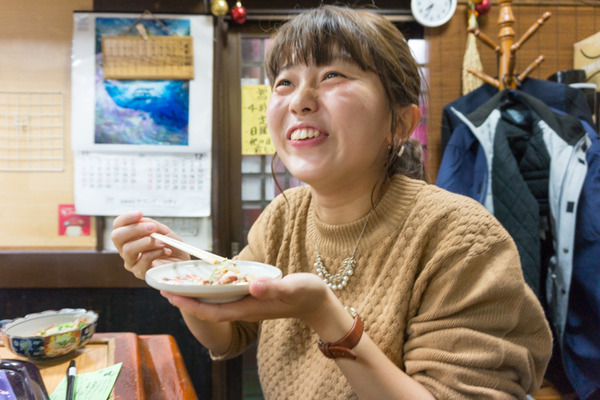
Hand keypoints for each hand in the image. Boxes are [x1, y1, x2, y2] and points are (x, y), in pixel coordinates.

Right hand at [111, 210, 190, 278]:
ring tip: (162, 242)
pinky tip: (166, 251)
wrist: (183, 262)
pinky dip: (156, 252)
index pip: (118, 226)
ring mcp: (132, 263)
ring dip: (147, 242)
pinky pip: (143, 260)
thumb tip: (140, 220)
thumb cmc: (171, 246)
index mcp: (129, 238)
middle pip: (116, 237)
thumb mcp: (162, 231)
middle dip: (135, 229)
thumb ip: (150, 224)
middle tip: (152, 227)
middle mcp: (126, 250)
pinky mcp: (140, 273)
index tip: (140, 213)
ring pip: (128, 250)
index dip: (126, 218)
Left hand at [162, 273, 341, 328]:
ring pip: (216, 303)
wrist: (319, 303)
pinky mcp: (253, 298)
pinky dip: (212, 289)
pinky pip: (226, 297)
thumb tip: (252, 286)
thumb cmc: (307, 294)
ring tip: (179, 283)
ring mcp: (249, 305)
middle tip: (163, 286)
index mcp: (249, 308)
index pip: (212, 311)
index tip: (169, 295)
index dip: (189, 304)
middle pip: (208, 308)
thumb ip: (273, 287)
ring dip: (196, 295)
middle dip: (186, 299)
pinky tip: (207, 280)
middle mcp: (245, 309)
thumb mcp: (292, 287)